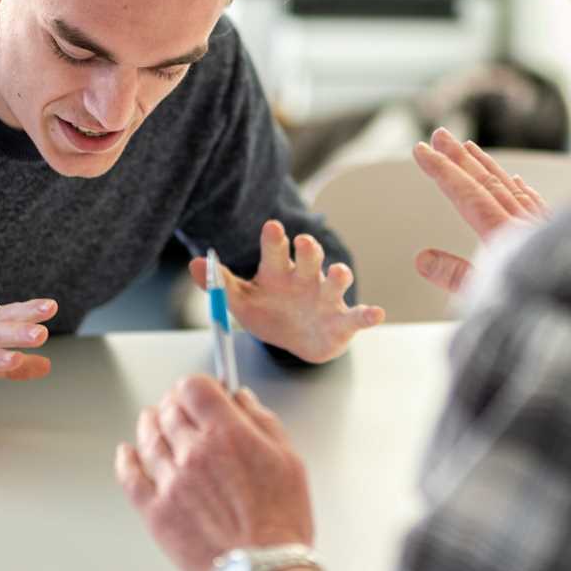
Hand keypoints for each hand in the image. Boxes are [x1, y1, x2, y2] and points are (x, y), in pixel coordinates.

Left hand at [116, 375, 313, 570]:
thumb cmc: (281, 523)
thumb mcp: (289, 460)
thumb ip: (262, 422)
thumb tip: (242, 400)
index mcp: (227, 434)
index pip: (193, 387)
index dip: (196, 385)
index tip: (202, 391)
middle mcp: (193, 452)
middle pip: (168, 409)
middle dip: (174, 402)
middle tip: (179, 405)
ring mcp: (170, 482)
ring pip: (148, 437)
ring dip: (150, 423)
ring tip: (152, 420)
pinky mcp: (155, 511)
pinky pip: (130, 477)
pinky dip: (126, 460)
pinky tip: (127, 453)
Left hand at [188, 220, 384, 362]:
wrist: (295, 342)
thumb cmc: (269, 313)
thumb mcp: (240, 300)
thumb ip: (219, 283)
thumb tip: (195, 263)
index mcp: (278, 271)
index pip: (276, 250)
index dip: (274, 239)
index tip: (272, 228)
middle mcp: (305, 278)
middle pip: (310, 258)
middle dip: (309, 250)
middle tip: (304, 243)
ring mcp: (326, 297)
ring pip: (336, 281)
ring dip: (339, 276)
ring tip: (338, 273)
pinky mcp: (342, 321)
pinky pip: (357, 316)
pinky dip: (368, 315)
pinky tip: (374, 314)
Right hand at [411, 127, 550, 293]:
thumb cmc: (542, 306)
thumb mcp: (490, 301)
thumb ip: (457, 276)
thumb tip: (423, 258)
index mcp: (507, 237)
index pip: (469, 195)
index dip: (443, 171)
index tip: (423, 151)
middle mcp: (527, 224)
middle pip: (489, 183)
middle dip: (460, 158)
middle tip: (440, 136)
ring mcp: (544, 227)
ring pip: (512, 187)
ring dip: (487, 166)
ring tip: (468, 147)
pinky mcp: (560, 235)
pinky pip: (535, 202)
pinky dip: (521, 188)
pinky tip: (517, 181)